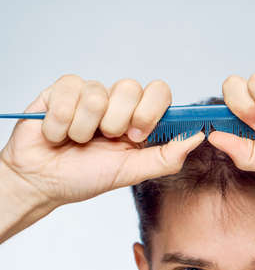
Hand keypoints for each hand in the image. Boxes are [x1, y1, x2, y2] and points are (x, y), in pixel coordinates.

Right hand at [0, 75, 203, 205]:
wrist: (42, 182)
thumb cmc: (86, 177)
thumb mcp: (131, 172)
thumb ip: (167, 157)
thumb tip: (198, 137)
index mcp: (138, 118)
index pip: (159, 91)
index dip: (150, 111)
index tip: (137, 136)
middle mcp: (117, 102)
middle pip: (131, 87)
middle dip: (115, 122)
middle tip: (104, 140)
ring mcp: (90, 93)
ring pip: (98, 93)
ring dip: (84, 128)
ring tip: (77, 141)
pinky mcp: (63, 89)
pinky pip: (70, 90)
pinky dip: (61, 122)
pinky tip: (57, 133)